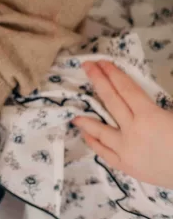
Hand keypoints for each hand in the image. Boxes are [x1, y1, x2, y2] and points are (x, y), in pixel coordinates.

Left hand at [74, 60, 172, 187]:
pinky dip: (94, 143)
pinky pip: (105, 153)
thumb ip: (155, 106)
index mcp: (150, 117)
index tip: (102, 63)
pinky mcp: (126, 167)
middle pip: (111, 102)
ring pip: (101, 130)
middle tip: (86, 67)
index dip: (113, 74)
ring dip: (87, 120)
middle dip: (98, 82)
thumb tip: (136, 97)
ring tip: (74, 114)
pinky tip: (87, 135)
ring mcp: (127, 150)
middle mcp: (133, 131)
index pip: (126, 90)